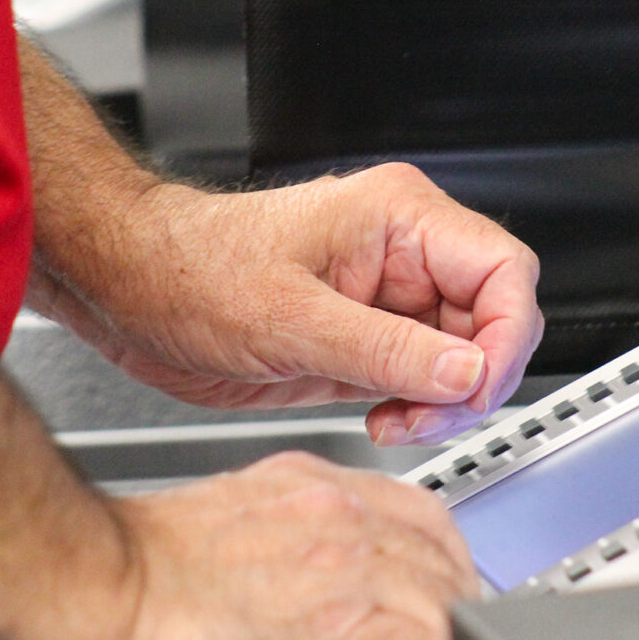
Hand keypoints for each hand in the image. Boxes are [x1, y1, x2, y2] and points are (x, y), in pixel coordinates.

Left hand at [39, 163, 542, 444]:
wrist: (131, 291)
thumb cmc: (188, 270)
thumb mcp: (290, 318)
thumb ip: (387, 349)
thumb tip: (466, 374)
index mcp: (399, 218)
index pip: (505, 271)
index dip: (508, 336)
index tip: (475, 387)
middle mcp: (402, 256)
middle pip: (493, 320)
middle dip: (471, 379)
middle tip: (424, 414)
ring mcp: (384, 301)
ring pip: (461, 358)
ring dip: (442, 403)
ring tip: (393, 421)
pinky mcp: (363, 341)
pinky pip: (421, 380)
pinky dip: (415, 411)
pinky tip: (381, 420)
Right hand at [92, 452, 479, 639]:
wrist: (90, 582)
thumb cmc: (129, 566)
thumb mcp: (222, 523)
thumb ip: (275, 540)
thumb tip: (296, 590)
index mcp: (308, 485)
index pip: (420, 516)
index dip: (438, 572)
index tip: (431, 612)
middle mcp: (336, 510)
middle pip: (447, 563)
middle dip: (452, 622)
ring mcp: (342, 560)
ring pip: (450, 610)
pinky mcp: (337, 622)